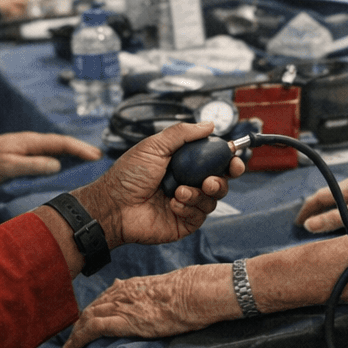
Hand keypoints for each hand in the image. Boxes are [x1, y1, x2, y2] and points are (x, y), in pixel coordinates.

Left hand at [0, 131, 102, 188]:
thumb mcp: (8, 166)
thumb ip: (33, 165)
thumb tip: (58, 165)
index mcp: (31, 142)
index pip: (61, 143)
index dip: (80, 149)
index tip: (96, 156)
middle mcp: (31, 143)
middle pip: (62, 144)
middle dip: (81, 149)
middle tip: (99, 157)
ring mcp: (26, 149)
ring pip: (55, 150)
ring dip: (72, 155)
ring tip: (87, 163)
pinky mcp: (21, 157)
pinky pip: (46, 157)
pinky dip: (59, 160)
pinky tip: (63, 168)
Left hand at [61, 263, 233, 347]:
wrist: (191, 294)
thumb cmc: (186, 293)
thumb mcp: (163, 289)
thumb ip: (148, 293)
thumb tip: (144, 295)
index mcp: (130, 286)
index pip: (103, 298)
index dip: (92, 310)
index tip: (85, 320)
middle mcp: (120, 293)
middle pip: (92, 308)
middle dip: (79, 322)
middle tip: (73, 336)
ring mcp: (120, 306)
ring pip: (87, 318)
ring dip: (75, 333)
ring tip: (69, 345)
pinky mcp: (122, 320)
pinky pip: (92, 329)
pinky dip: (78, 339)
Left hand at [73, 122, 244, 249]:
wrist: (113, 205)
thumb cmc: (128, 175)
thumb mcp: (154, 146)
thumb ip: (182, 133)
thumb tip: (209, 124)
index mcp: (183, 163)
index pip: (214, 160)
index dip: (228, 159)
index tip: (234, 158)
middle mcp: (188, 182)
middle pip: (220, 180)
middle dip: (222, 179)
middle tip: (211, 180)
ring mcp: (187, 203)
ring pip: (213, 198)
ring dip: (200, 193)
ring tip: (180, 191)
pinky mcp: (185, 223)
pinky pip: (201, 214)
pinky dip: (189, 206)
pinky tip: (173, 204)